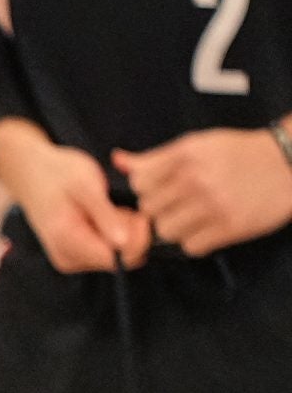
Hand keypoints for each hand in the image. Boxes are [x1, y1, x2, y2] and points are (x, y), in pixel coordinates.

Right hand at [0, 118, 149, 272]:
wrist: (32, 173)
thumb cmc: (59, 174)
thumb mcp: (86, 186)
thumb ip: (105, 216)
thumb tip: (124, 244)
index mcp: (68, 243)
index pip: (118, 258)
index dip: (137, 238)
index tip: (139, 213)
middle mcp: (69, 258)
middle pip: (119, 258)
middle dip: (130, 233)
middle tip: (121, 204)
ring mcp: (71, 259)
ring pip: (116, 255)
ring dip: (122, 231)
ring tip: (109, 206)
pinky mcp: (75, 255)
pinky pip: (106, 251)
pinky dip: (113, 232)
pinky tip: (104, 214)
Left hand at [114, 126, 291, 258]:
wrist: (289, 162)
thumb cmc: (240, 154)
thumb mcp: (199, 145)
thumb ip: (156, 158)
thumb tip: (118, 161)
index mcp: (187, 154)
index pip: (139, 183)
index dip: (148, 190)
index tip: (163, 190)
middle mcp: (197, 178)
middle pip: (149, 210)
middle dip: (162, 210)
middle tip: (183, 205)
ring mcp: (213, 204)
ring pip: (166, 231)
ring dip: (177, 229)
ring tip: (197, 217)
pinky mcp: (229, 226)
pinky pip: (190, 247)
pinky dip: (198, 242)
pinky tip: (211, 228)